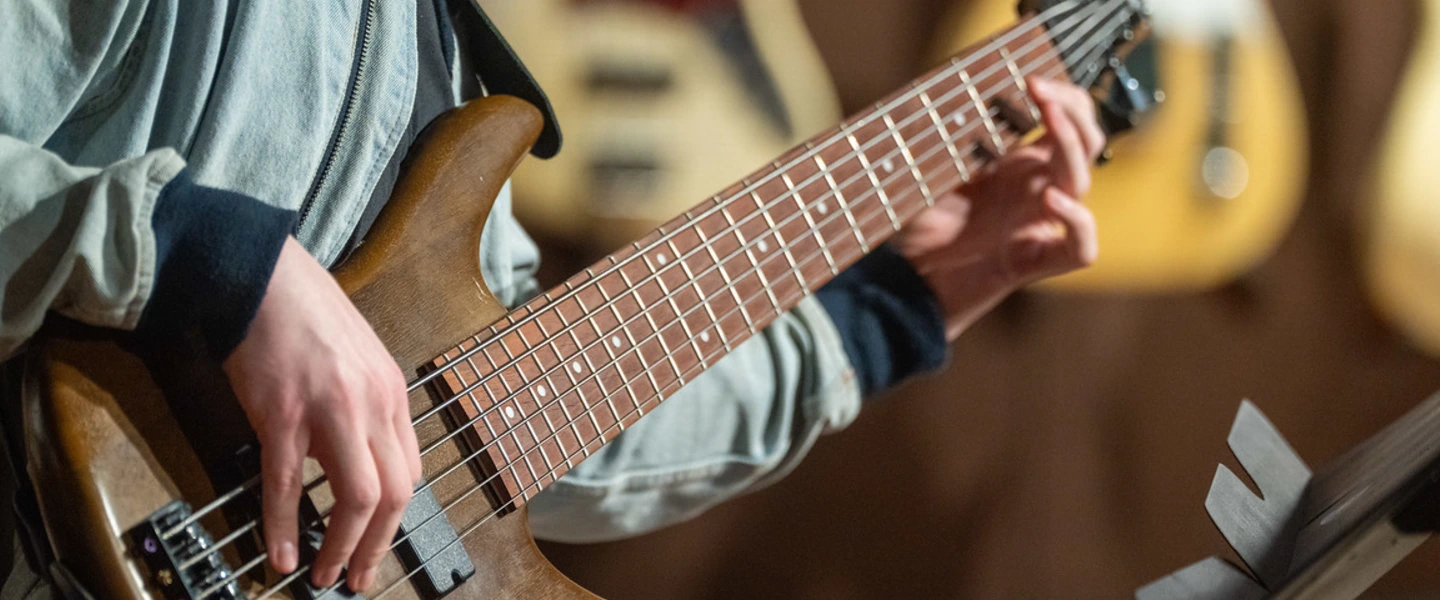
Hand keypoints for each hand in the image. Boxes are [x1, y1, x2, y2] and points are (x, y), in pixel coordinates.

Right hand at [223, 237, 422, 591]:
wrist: (263, 277)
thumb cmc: (307, 316)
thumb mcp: (359, 360)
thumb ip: (365, 409)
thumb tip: (353, 459)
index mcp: (392, 394)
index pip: (410, 471)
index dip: (396, 517)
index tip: (381, 542)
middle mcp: (373, 404)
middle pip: (394, 493)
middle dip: (379, 544)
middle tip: (361, 576)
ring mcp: (330, 411)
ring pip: (355, 496)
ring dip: (343, 545)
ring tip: (326, 573)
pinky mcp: (282, 414)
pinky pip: (289, 483)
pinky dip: (287, 525)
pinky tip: (282, 551)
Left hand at [893, 77, 1105, 340]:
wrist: (911, 283)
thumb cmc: (923, 229)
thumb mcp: (931, 173)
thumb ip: (951, 142)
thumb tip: (958, 100)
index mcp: (1019, 165)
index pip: (1063, 121)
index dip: (1060, 96)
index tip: (1031, 77)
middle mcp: (1037, 190)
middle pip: (1084, 142)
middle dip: (1071, 109)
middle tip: (1040, 88)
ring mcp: (1041, 225)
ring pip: (1081, 181)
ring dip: (1071, 147)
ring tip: (1049, 122)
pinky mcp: (1039, 261)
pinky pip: (1082, 246)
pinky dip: (1077, 221)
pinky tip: (1050, 199)